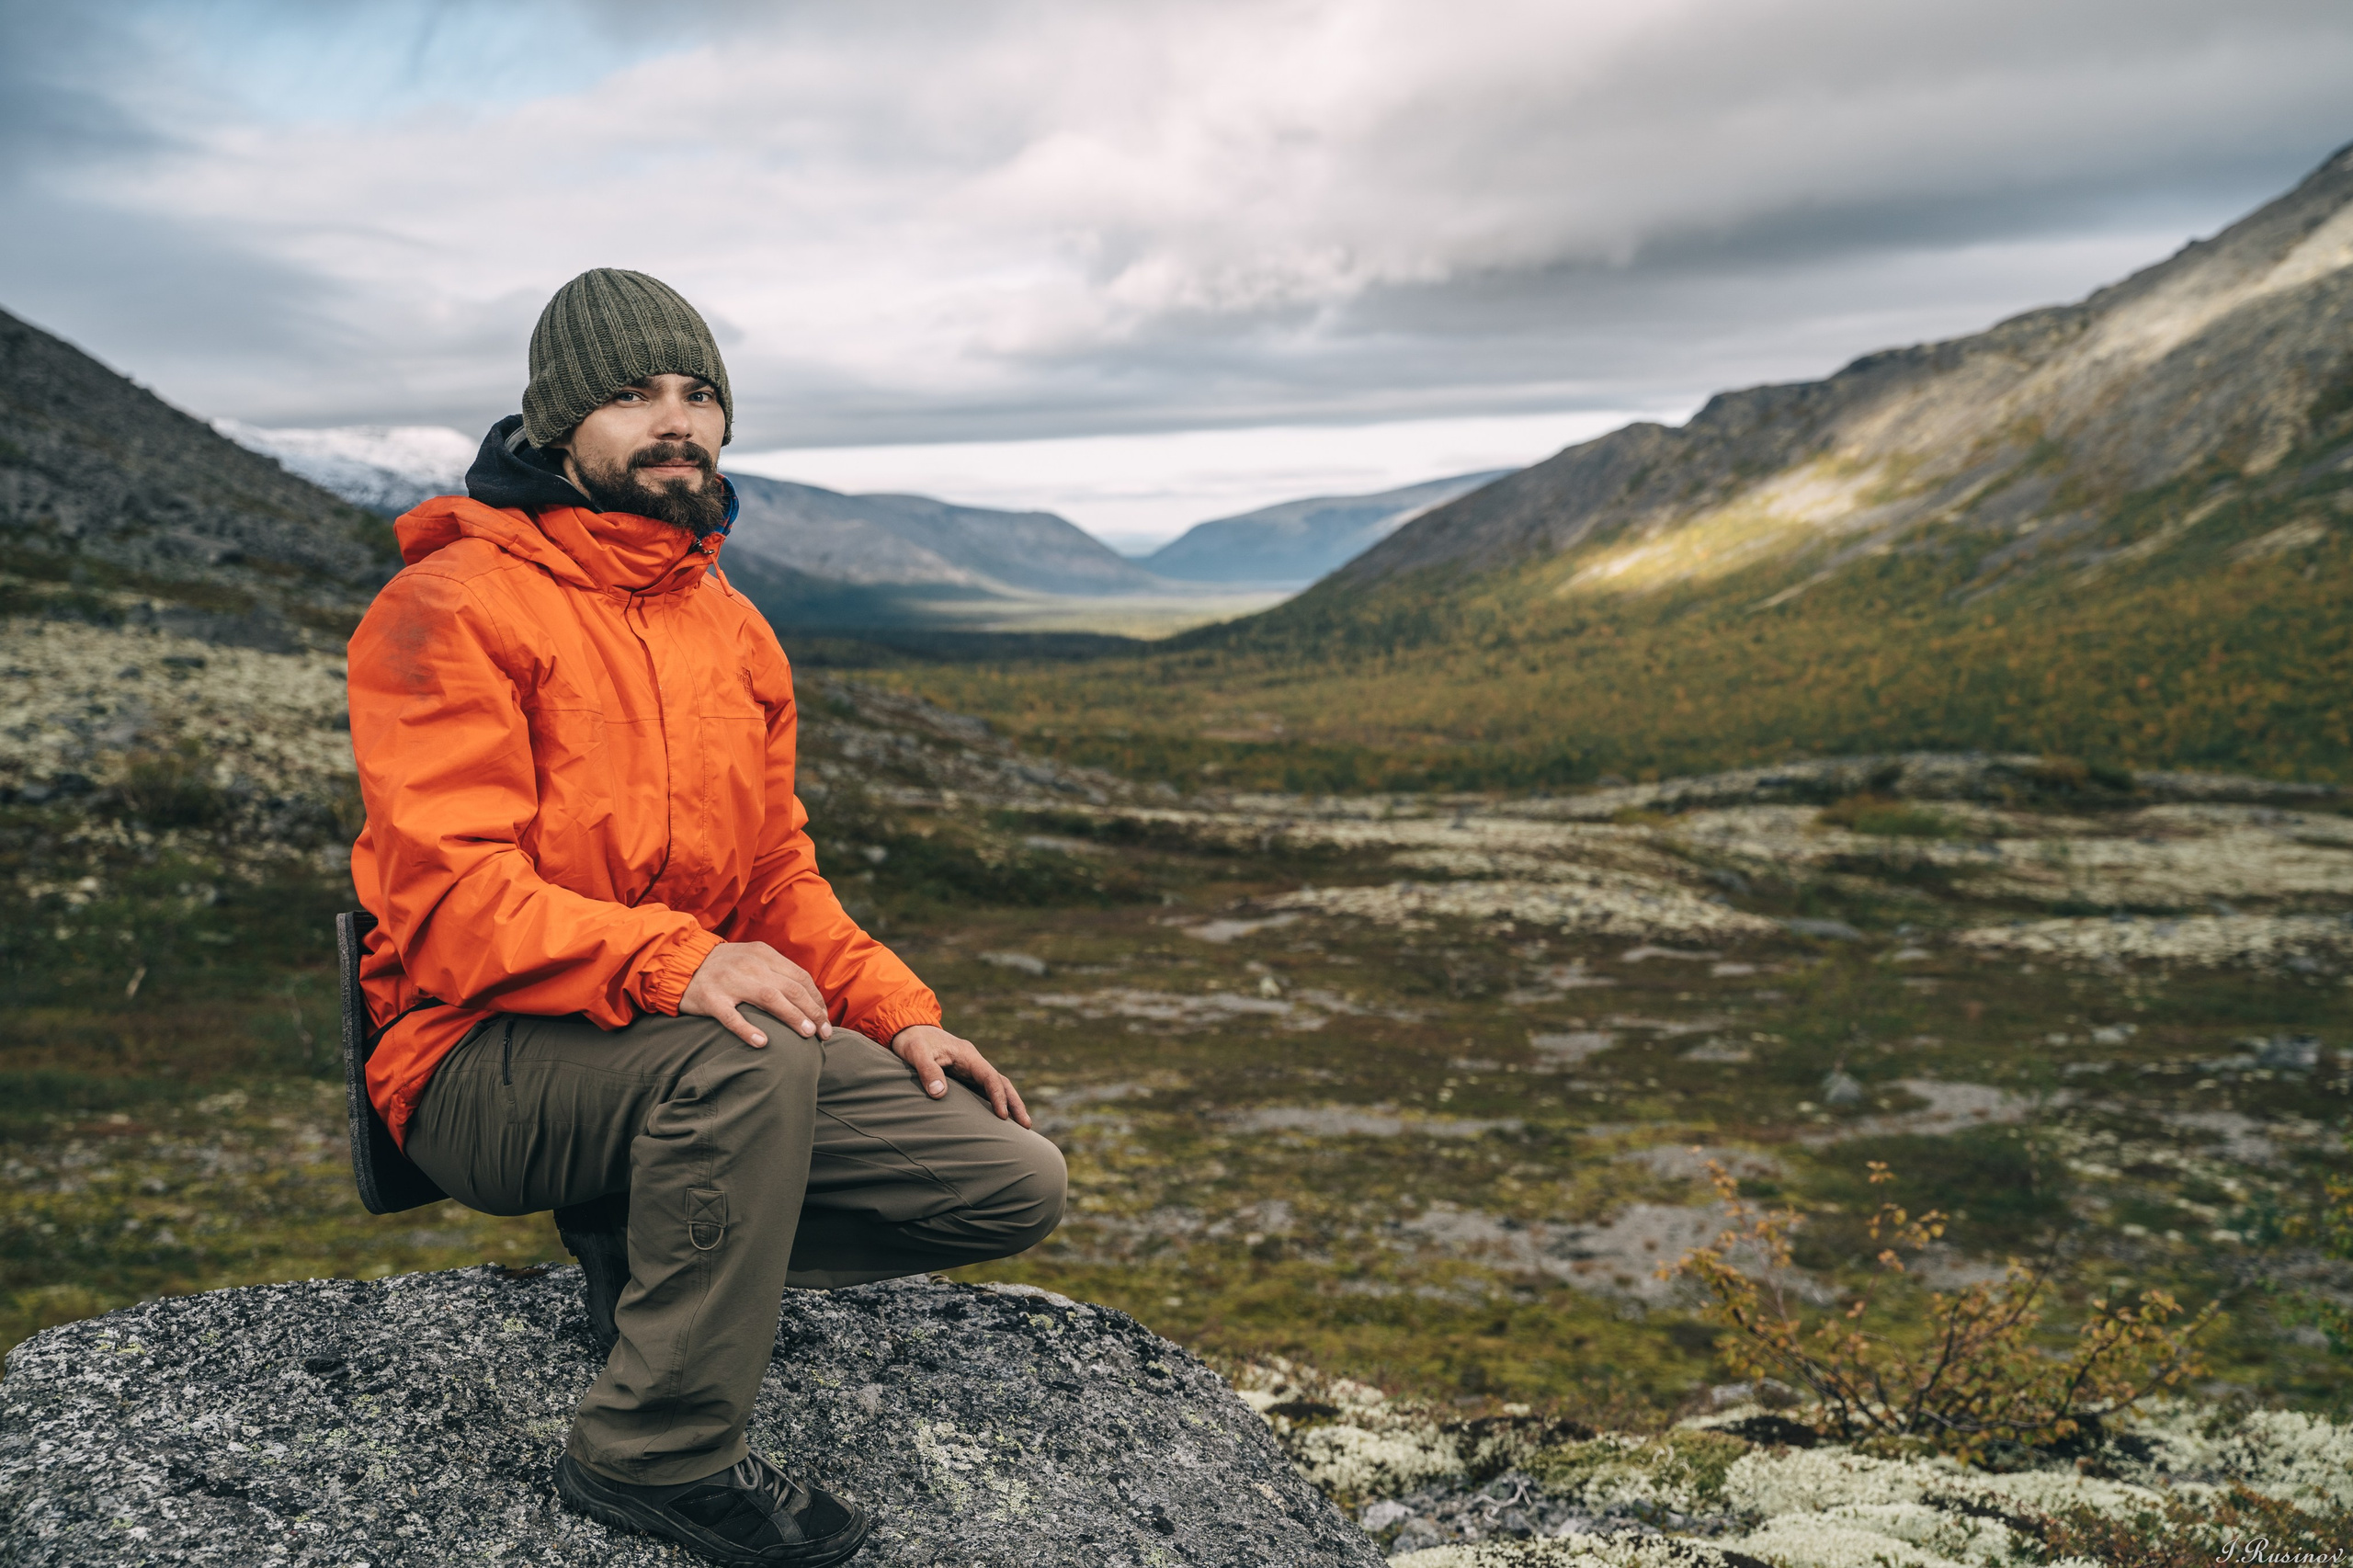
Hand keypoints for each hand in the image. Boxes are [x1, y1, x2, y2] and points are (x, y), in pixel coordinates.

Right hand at [679, 942, 832, 1047]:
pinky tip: (762, 1042)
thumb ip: (777, 972)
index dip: (817, 1000)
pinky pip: (731, 1016)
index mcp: (763, 954)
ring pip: (768, 998)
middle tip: (824, 1034)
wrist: (682, 962)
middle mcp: (749, 965)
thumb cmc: (725, 967)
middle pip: (790, 989)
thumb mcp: (753, 958)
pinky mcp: (710, 999)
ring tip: (807, 1034)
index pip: (800, 978)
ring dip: (791, 1017)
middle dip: (812, 1012)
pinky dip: (747, 1029)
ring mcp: (729, 981)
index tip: (825, 1019)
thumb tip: (809, 998)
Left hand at [890, 1024, 1030, 1127]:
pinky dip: (995, 1103)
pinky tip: (999, 1119)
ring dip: (1009, 1104)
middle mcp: (974, 1063)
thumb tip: (939, 1094)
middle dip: (1015, 1103)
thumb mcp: (917, 1053)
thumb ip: (928, 1071)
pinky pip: (984, 1091)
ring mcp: (971, 1070)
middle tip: (1026, 1125)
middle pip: (1002, 1082)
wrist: (909, 1030)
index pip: (990, 1077)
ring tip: (1021, 1126)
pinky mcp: (965, 1077)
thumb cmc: (913, 1041)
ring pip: (997, 1087)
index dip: (998, 1096)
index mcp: (968, 1055)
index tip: (1002, 1116)